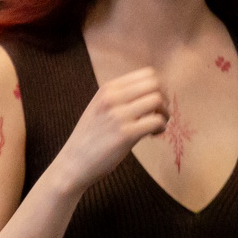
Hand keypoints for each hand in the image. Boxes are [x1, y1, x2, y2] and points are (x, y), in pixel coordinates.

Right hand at [52, 66, 166, 193]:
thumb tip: (149, 93)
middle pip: (155, 84)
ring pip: (158, 100)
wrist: (73, 163)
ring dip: (164, 113)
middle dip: (164, 99)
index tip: (153, 104)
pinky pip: (156, 121)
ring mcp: (119, 116)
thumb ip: (119, 98)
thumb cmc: (89, 138)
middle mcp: (112, 98)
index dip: (157, 88)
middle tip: (159, 114)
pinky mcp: (126, 135)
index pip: (147, 74)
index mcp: (108, 89)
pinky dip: (161, 128)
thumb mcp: (99, 107)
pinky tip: (152, 135)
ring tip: (156, 126)